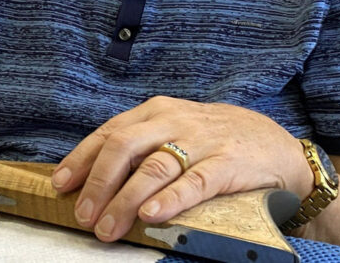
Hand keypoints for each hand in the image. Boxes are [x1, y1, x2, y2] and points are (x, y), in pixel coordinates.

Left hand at [49, 96, 312, 241]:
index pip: (109, 132)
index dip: (81, 159)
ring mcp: (201, 142)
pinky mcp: (226, 165)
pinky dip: (169, 200)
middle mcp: (174, 121)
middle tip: (83, 215)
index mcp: (156, 111)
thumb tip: (92, 177)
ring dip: (125, 199)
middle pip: (124, 146)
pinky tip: (150, 215)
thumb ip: (140, 145)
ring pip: (153, 167)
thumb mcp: (175, 131)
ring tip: (108, 227)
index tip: (60, 185)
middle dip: (98, 182)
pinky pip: (193, 183)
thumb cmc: (217, 141)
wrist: (278, 148)